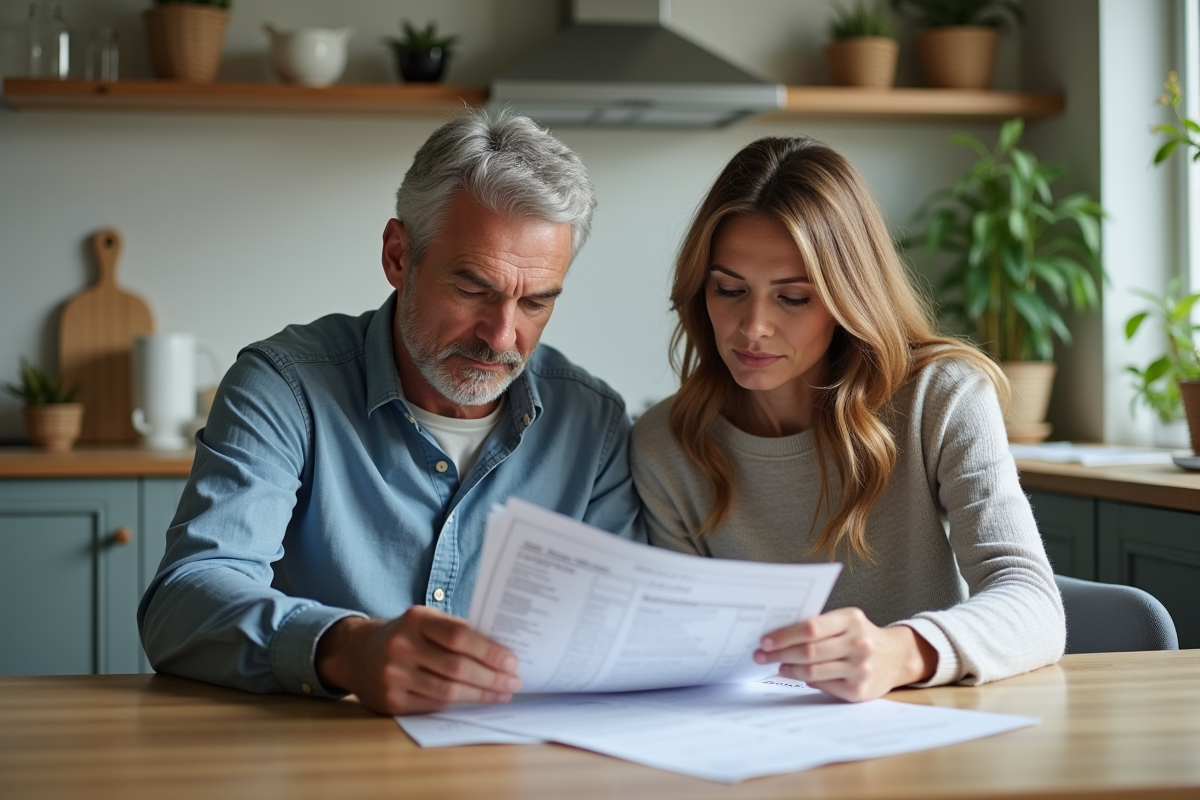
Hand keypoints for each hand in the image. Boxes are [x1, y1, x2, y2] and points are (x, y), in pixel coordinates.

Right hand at [314, 606, 521, 715]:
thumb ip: (457, 630)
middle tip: (513, 681)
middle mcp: (401, 647)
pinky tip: (475, 701)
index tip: (512, 661)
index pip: (459, 636)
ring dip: (480, 695)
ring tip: (502, 693)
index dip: (489, 651)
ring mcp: (394, 676)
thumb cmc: (404, 634)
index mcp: (415, 619)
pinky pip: (433, 706)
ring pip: (447, 691)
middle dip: (491, 677)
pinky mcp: (391, 701)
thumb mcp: (426, 620)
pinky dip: (459, 705)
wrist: (356, 653)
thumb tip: (501, 650)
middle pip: (456, 668)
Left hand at [754, 607, 937, 701]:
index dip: (784, 635)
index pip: (810, 628)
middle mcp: (858, 644)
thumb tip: (778, 635)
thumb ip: (818, 625)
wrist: (896, 657)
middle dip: (779, 654)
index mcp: (851, 620)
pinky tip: (796, 674)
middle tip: (761, 655)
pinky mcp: (859, 691)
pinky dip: (805, 680)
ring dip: (788, 669)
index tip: (765, 640)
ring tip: (777, 665)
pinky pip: (822, 685)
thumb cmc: (861, 636)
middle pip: (808, 651)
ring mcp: (860, 669)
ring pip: (812, 671)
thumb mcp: (846, 621)